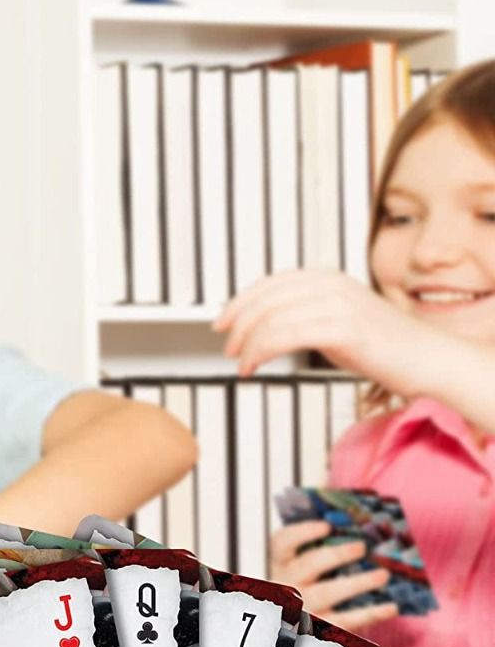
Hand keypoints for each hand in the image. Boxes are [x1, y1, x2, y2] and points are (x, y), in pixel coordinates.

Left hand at [214, 270, 442, 392]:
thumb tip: (266, 329)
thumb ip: (304, 318)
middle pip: (265, 299)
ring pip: (271, 318)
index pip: (270, 284)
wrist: (424, 358)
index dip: (239, 302)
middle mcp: (331, 286)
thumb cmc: (382, 346)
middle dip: (238, 326)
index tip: (221, 323)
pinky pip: (285, 335)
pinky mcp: (343, 328)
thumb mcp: (335, 323)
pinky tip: (255, 367)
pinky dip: (261, 352)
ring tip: (242, 364)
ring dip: (247, 344)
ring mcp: (338, 305)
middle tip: (228, 349)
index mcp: (327, 279)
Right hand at [270, 521, 398, 631]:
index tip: (326, 526)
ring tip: (382, 575)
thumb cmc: (297, 591)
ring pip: (326, 594)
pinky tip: (391, 608)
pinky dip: (370, 614)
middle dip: (335, 555)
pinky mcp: (317, 630)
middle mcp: (285, 585)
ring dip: (357, 583)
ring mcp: (301, 609)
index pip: (283, 543)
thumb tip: (348, 526)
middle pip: (308, 566)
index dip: (303, 533)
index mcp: (277, 564)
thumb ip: (311, 550)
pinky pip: (344, 622)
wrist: (287, 630)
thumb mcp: (293, 568)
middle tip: (361, 547)